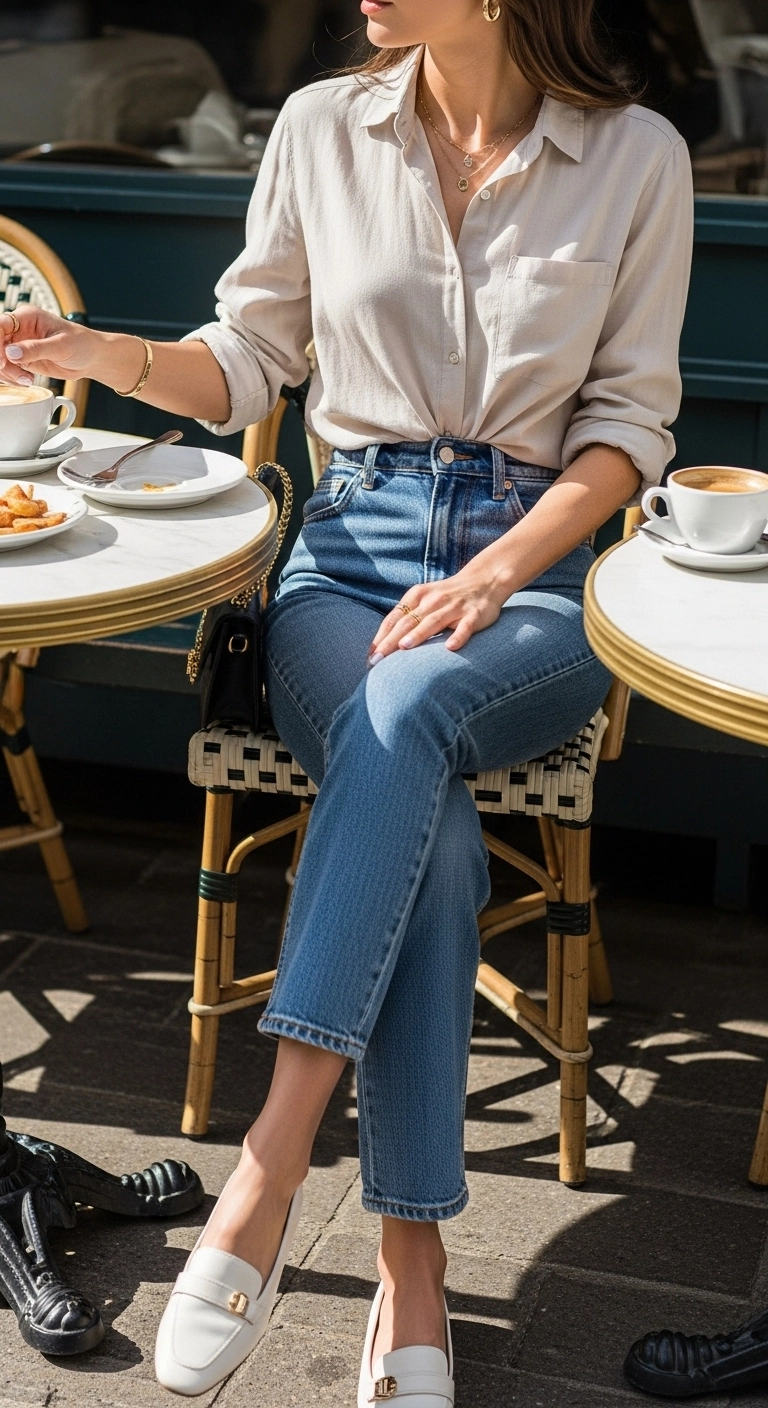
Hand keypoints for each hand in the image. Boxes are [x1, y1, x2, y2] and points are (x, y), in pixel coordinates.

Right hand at [0, 306, 99, 385]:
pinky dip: (13, 378)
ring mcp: (19, 345)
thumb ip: (36, 349)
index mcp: (27, 316)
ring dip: (8, 373)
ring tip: (26, 379)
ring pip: (0, 359)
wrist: (91, 358)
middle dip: (2, 362)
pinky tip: (27, 380)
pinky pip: (8, 369)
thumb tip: (11, 352)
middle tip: (14, 373)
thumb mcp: (60, 346)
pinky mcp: (22, 360)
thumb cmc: (81, 343)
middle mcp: (20, 329)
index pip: (0, 325)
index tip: (3, 361)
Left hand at [369, 566, 507, 663]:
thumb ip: (406, 619)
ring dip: (418, 634)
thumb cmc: (447, 597)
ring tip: (404, 647)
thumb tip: (382, 645)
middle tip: (377, 660)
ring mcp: (454, 607)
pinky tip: (450, 648)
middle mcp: (434, 600)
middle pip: (409, 622)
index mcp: (417, 596)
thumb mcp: (424, 601)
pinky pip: (465, 627)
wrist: (484, 580)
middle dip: (391, 641)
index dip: (381, 636)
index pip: (395, 618)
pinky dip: (458, 636)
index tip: (370, 656)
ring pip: (433, 621)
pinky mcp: (474, 614)